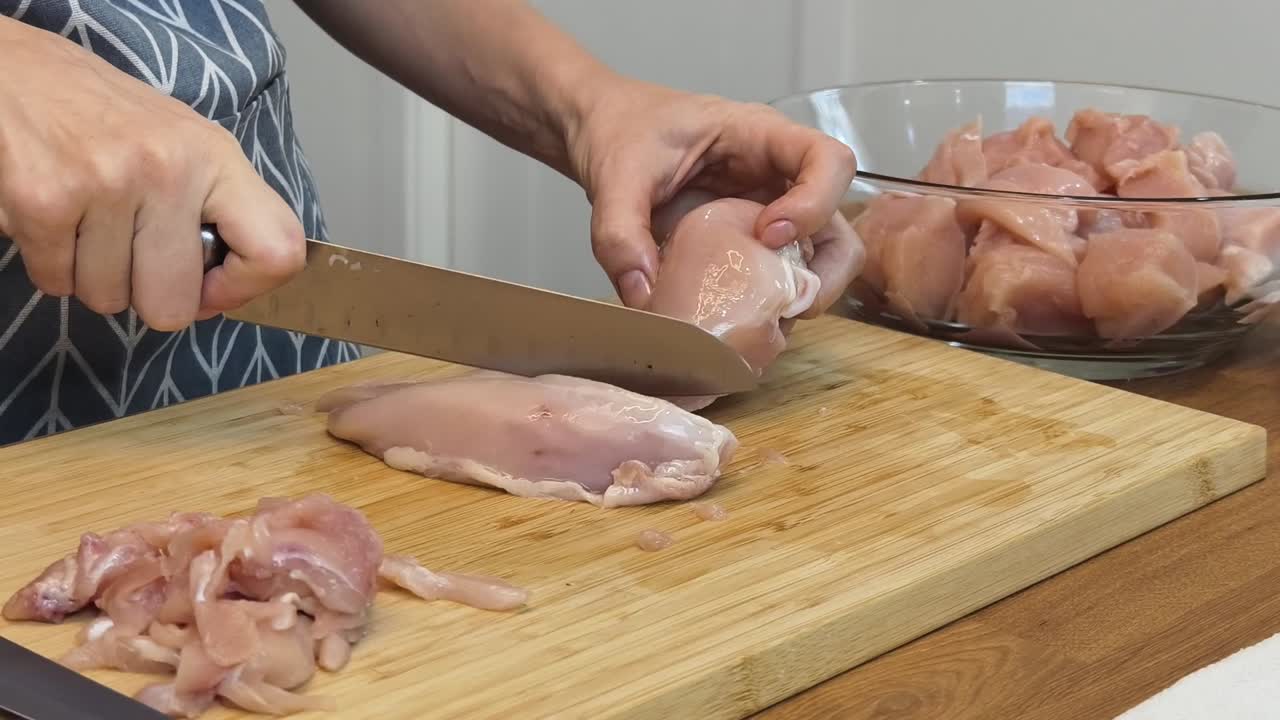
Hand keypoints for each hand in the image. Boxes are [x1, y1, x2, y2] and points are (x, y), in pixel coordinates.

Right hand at [0, 18, 304, 330]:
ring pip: (109, 299)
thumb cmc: (107, 118)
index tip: (213, 284)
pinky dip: (53, 264)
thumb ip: (217, 212)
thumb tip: (222, 294)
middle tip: (134, 253)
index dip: (244, 289)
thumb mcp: (187, 146)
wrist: (14, 70)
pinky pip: (57, 282)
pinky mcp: (43, 201)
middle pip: (174, 307)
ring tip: (89, 222)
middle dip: (149, 295)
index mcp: (216, 157)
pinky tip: (57, 218)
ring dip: (94, 275)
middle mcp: (168, 170)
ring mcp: (105, 184)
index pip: (279, 252)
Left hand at [568, 76, 859, 312]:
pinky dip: (770, 306)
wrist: (602, 131)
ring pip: (820, 260)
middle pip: (839, 224)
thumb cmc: (623, 131)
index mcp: (759, 138)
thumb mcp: (615, 174)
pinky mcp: (749, 246)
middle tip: (782, 301)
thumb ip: (620, 231)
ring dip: (803, 297)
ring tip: (762, 321)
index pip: (829, 160)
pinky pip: (780, 279)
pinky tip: (737, 322)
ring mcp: (769, 214)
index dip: (816, 203)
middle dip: (825, 272)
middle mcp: (777, 178)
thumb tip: (642, 294)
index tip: (769, 235)